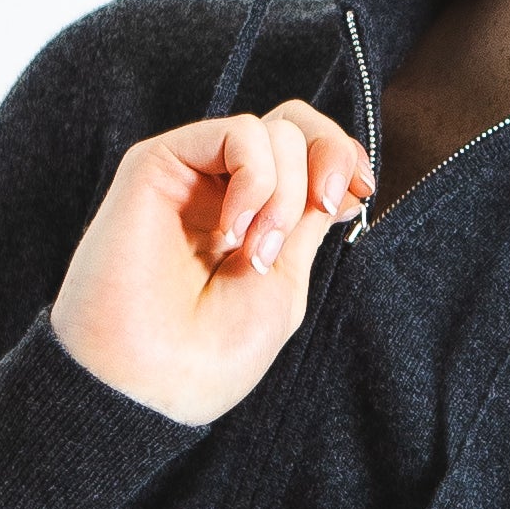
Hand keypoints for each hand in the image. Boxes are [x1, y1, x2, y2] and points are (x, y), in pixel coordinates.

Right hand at [48, 101, 373, 426]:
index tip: (360, 193)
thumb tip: (338, 175)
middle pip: (295, 125)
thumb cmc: (209, 355)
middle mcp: (222, 191)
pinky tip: (232, 230)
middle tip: (324, 208)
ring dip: (287, 191)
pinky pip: (238, 134)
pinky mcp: (158, 163)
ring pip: (274, 131)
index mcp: (253, 221)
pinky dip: (257, 176)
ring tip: (256, 252)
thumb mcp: (283, 284)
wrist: (149, 383)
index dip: (342, 158)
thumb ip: (306, 222)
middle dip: (329, 158)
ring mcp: (191, 175)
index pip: (308, 154)